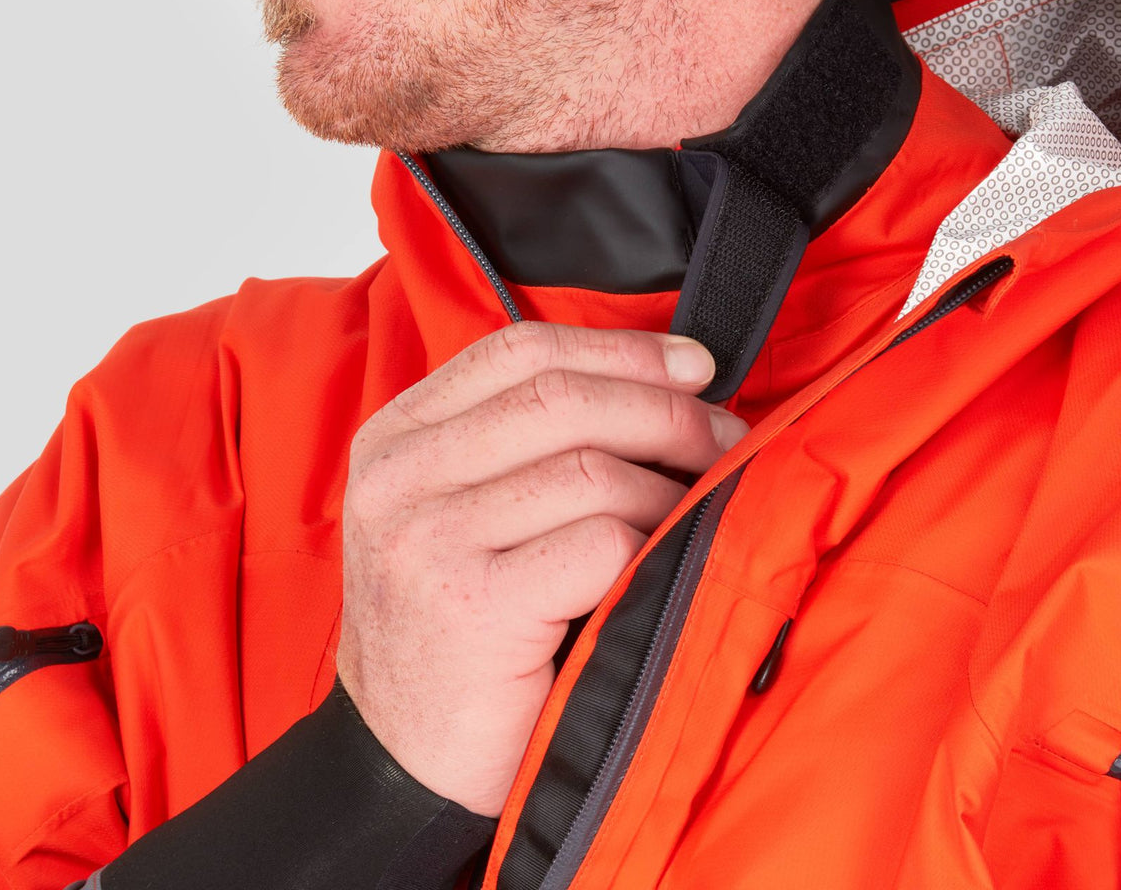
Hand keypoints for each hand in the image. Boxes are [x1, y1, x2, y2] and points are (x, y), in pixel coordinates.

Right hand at [336, 320, 747, 816]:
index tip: (693, 364)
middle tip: (723, 435)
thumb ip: (528, 444)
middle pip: (561, 397)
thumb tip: (670, 381)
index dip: (620, 349)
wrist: (403, 769)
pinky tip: (659, 566)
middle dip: (663, 409)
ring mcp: (428, 539)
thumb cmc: (460, 629)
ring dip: (669, 484)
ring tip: (699, 506)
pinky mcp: (473, 607)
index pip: (520, 350)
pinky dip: (649, 545)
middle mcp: (399, 476)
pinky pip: (599, 542)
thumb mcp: (464, 511)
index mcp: (397, 437)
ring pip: (590, 468)